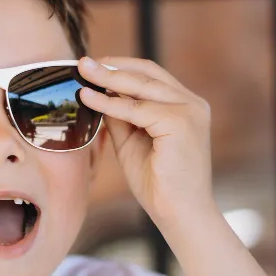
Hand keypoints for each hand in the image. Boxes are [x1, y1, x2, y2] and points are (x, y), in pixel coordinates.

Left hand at [78, 56, 215, 225]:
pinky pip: (136, 108)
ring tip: (83, 72)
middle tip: (83, 62)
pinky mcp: (181, 122)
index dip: (122, 67)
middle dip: (112, 66)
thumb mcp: (132, 141)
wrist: (179, 213)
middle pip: (148, 74)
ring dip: (108, 78)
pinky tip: (88, 97)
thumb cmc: (157, 182)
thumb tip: (97, 92)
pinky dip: (109, 102)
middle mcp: (193, 104)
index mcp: (185, 106)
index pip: (152, 76)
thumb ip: (119, 116)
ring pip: (142, 86)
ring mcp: (190, 111)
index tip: (93, 66)